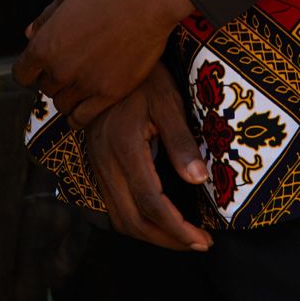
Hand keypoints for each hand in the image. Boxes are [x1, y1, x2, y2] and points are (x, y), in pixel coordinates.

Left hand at [11, 0, 193, 125]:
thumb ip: (46, 17)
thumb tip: (30, 33)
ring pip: (62, 104)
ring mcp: (85, 84)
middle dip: (52, 77)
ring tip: (81, 81)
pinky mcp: (110, 94)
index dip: (30, 68)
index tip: (41, 63)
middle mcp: (60, 69)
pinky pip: (82, 118)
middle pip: (44, 88)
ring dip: (67, 95)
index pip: (22, 74)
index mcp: (46, 44)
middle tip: (70, 63)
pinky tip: (86, 103)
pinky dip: (79, 115)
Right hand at [85, 63, 212, 252]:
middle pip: (132, 220)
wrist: (108, 57)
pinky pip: (112, 204)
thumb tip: (199, 181)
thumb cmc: (145, 76)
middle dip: (166, 239)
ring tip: (182, 237)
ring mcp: (97, 163)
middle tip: (198, 244)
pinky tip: (157, 218)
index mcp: (124, 146)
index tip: (203, 240)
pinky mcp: (96, 162)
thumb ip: (181, 141)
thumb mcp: (168, 101)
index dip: (177, 228)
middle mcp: (105, 161)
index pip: (150, 202)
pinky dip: (135, 221)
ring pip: (119, 217)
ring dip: (150, 234)